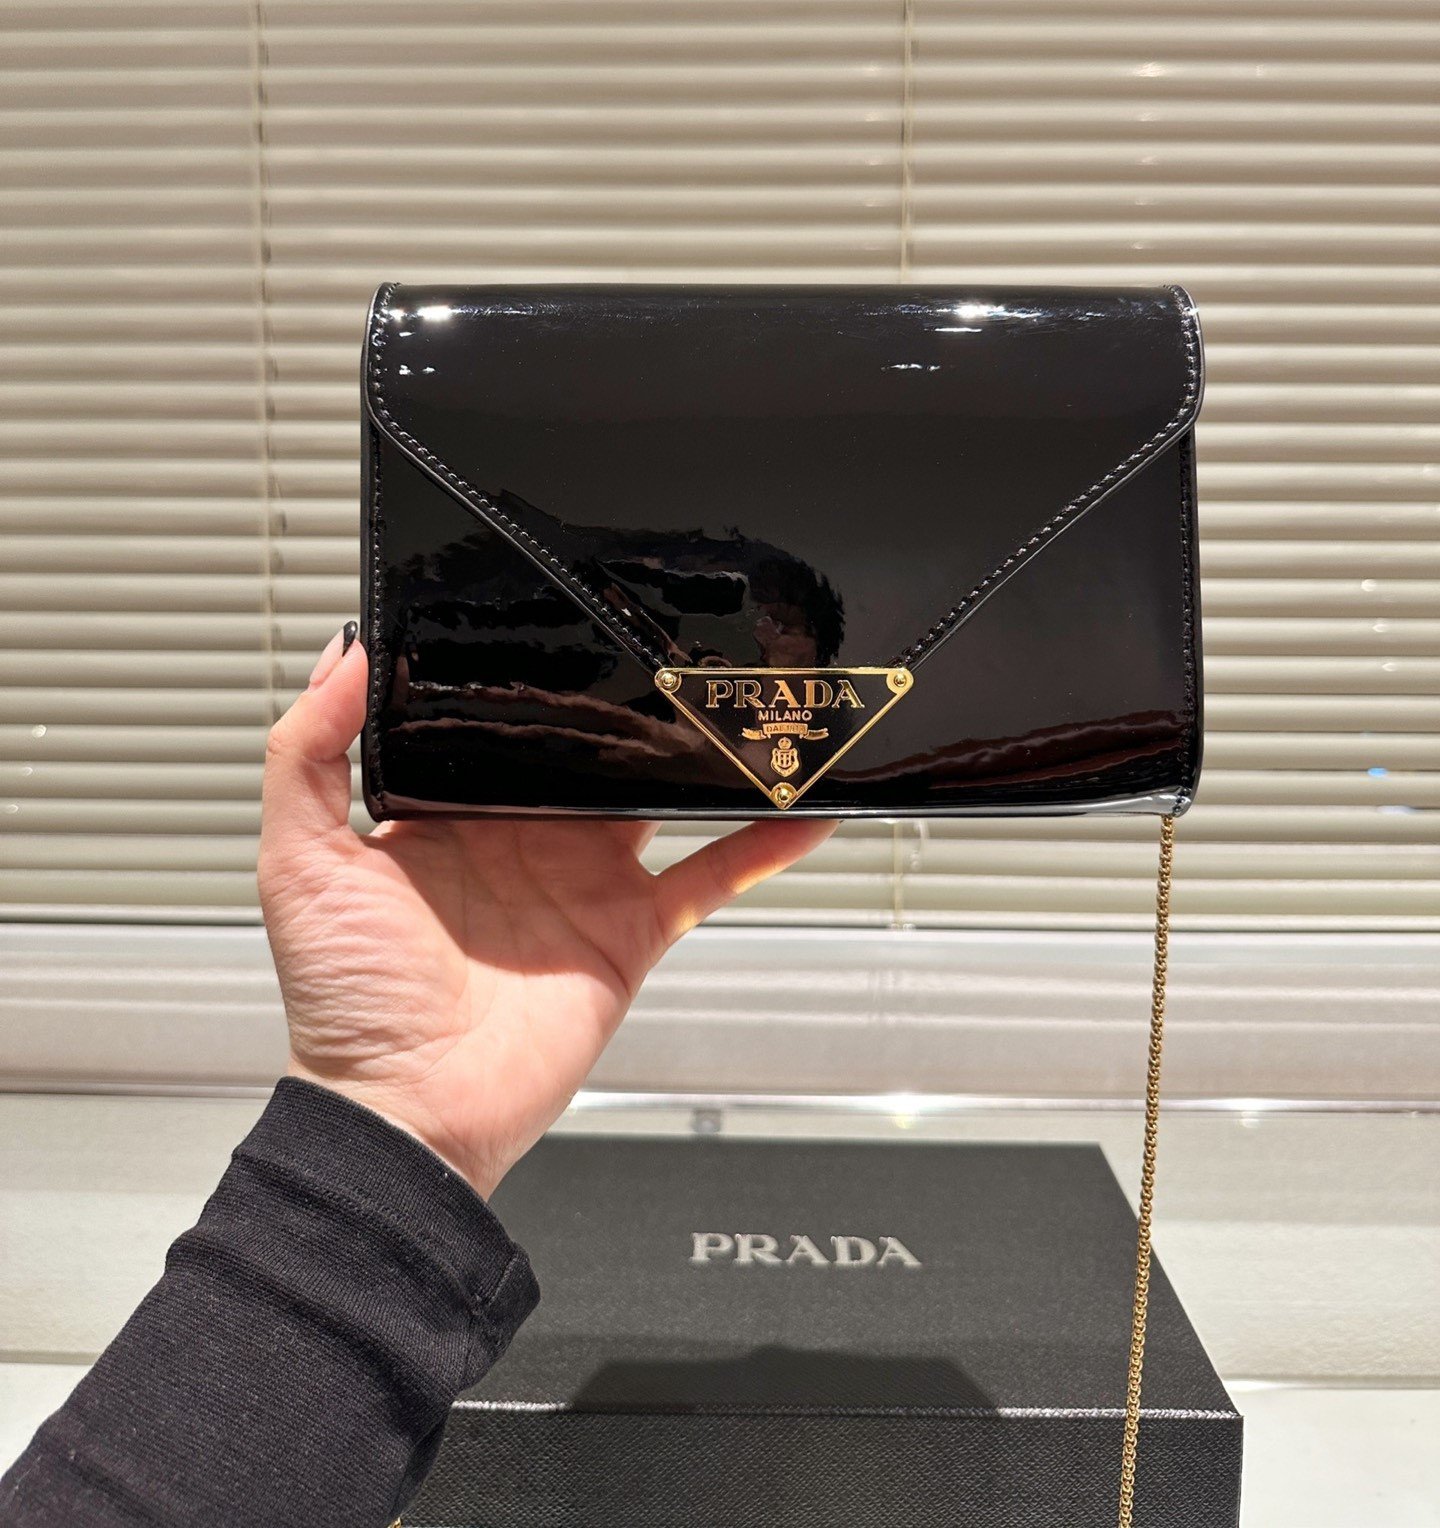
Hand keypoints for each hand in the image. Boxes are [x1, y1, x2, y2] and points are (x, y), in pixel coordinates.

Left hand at [259, 626, 835, 1197]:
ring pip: (659, 799)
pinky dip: (761, 846)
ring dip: (703, 758)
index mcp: (453, 814)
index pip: (504, 725)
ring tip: (747, 700)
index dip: (534, 677)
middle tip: (672, 639)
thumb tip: (340, 657)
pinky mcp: (631, 930)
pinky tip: (803, 810)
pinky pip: (708, 877)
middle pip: (592, 752)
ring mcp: (585, 883)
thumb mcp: (300, 861)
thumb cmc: (346, 1000)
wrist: (409, 1108)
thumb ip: (308, 754)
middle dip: (630, 700)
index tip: (565, 616)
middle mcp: (525, 840)